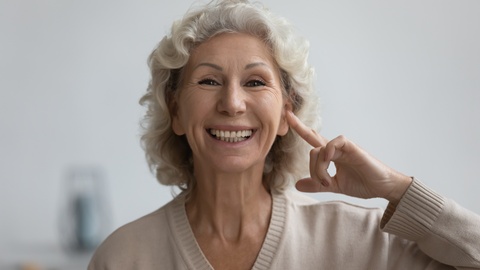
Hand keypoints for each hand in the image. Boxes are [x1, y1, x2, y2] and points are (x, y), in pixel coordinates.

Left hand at [286, 111, 411, 203]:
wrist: (383, 188)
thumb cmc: (362, 184)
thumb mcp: (334, 186)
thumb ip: (317, 185)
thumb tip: (297, 185)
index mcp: (331, 155)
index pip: (312, 139)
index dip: (300, 128)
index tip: (287, 115)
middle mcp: (335, 149)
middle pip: (312, 138)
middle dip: (300, 129)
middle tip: (301, 143)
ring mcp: (344, 147)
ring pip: (319, 148)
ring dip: (319, 168)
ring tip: (327, 182)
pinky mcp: (353, 148)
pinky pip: (335, 142)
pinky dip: (328, 151)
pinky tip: (329, 162)